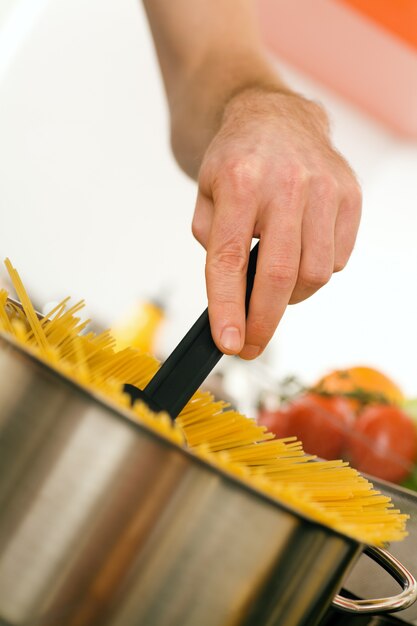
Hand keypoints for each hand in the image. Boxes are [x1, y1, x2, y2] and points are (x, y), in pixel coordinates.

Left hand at [192, 88, 361, 358]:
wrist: (276, 118)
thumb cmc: (238, 162)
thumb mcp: (206, 194)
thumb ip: (212, 241)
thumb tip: (233, 294)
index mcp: (240, 182)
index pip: (230, 259)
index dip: (229, 308)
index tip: (229, 344)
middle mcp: (287, 184)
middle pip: (279, 275)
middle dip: (263, 322)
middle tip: (250, 344)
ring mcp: (325, 189)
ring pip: (315, 274)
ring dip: (291, 296)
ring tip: (273, 285)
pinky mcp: (350, 197)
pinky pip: (338, 260)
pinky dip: (315, 272)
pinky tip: (299, 254)